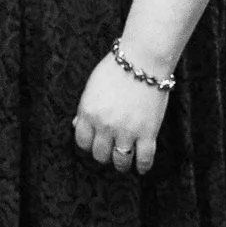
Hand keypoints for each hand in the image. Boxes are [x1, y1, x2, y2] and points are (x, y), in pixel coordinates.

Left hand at [72, 50, 167, 174]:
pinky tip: (142, 167)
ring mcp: (127, 131)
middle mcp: (105, 125)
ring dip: (121, 164)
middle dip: (104, 154)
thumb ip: (85, 108)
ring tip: (124, 162)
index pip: (82, 142)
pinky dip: (143, 167)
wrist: (143, 60)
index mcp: (88, 112)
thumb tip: (77, 126)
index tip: (95, 144)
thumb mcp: (92, 86)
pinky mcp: (148, 132)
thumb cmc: (116, 69)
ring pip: (120, 161)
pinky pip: (144, 159)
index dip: (88, 144)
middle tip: (110, 150)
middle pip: (100, 155)